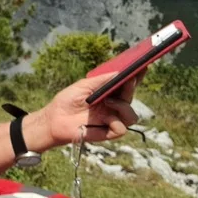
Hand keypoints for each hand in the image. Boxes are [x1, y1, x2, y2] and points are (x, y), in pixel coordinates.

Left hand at [21, 71, 143, 152]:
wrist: (54, 119)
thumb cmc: (67, 101)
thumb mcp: (83, 86)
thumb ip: (101, 80)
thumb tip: (120, 73)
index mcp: (108, 93)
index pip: (126, 85)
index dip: (136, 76)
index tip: (143, 65)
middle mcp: (113, 106)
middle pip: (130, 97)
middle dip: (132, 87)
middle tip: (129, 79)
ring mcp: (111, 119)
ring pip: (131, 115)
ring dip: (123, 106)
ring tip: (108, 101)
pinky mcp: (108, 132)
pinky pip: (121, 128)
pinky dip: (115, 121)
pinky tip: (104, 118)